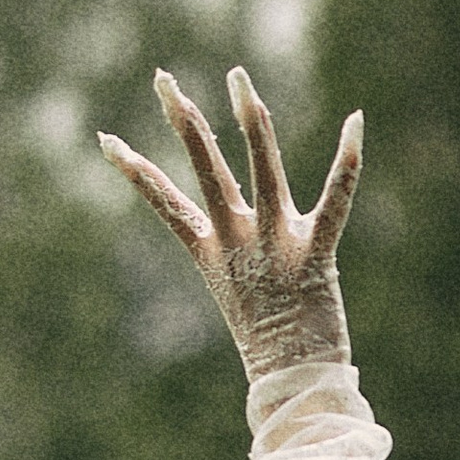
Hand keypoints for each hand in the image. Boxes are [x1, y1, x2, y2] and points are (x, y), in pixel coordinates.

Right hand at [98, 68, 362, 376]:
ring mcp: (275, 243)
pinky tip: (356, 122)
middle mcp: (238, 239)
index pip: (164, 202)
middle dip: (184, 121)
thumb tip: (216, 234)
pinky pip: (335, 200)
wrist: (295, 381)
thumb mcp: (239, 286)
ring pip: (261, 170)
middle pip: (204, 170)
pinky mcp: (316, 252)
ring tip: (238, 78)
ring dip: (249, 121)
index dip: (134, 172)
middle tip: (164, 78)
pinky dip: (348, 162)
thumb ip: (233, 250)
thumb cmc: (270, 339)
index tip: (104, 139)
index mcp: (212, 251)